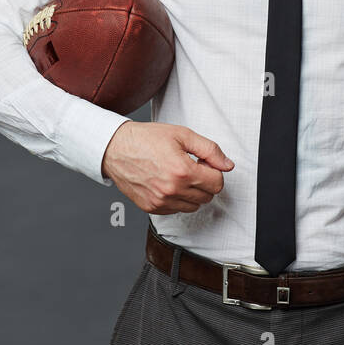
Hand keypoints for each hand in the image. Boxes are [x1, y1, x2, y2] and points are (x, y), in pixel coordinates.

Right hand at [101, 121, 234, 214]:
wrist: (116, 149)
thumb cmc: (146, 139)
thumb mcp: (182, 135)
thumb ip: (209, 150)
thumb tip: (227, 165)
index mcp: (182, 171)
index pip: (217, 183)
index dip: (213, 171)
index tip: (203, 163)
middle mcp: (172, 190)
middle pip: (207, 196)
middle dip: (204, 182)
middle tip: (190, 167)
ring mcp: (161, 201)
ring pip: (194, 206)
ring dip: (192, 192)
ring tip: (178, 175)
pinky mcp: (152, 207)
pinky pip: (176, 210)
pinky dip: (177, 199)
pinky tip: (167, 183)